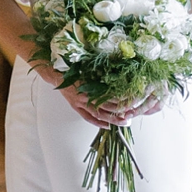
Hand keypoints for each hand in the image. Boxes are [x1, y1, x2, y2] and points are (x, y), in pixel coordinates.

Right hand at [32, 66, 163, 127]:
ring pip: (100, 115)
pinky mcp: (76, 106)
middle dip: (123, 112)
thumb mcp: (90, 67)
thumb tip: (120, 70)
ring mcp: (81, 103)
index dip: (124, 100)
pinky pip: (88, 117)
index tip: (135, 101)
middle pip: (109, 107)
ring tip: (124, 122)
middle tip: (133, 114)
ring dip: (114, 119)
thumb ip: (103, 71)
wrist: (55, 71)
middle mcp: (87, 96)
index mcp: (92, 85)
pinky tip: (107, 125)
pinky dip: (98, 123)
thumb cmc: (73, 66)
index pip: (113, 96)